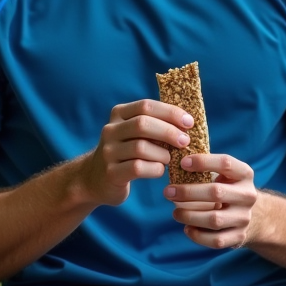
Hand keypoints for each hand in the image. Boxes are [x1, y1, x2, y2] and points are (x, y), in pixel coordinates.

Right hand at [78, 99, 194, 206]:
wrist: (95, 179)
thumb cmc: (127, 152)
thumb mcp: (134, 133)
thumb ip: (155, 124)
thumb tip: (188, 122)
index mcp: (119, 114)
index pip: (146, 106)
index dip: (170, 112)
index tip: (189, 122)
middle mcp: (110, 130)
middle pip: (143, 124)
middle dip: (169, 132)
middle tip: (185, 141)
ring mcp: (108, 151)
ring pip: (141, 147)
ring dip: (163, 153)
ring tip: (170, 159)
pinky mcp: (111, 172)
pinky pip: (138, 168)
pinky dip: (155, 169)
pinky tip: (159, 170)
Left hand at [163, 154, 258, 248]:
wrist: (255, 217)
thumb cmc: (228, 189)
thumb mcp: (226, 175)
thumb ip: (206, 168)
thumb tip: (173, 163)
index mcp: (244, 174)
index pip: (225, 163)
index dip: (203, 162)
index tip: (182, 163)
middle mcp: (248, 195)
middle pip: (216, 192)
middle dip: (188, 192)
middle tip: (168, 192)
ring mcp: (244, 218)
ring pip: (214, 219)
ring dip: (189, 216)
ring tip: (175, 213)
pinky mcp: (239, 236)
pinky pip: (216, 240)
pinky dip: (198, 236)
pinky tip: (187, 228)